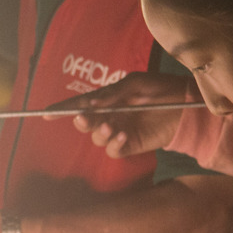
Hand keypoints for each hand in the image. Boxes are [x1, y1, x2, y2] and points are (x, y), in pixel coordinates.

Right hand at [68, 72, 197, 158]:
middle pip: (85, 122)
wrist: (187, 106)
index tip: (46, 114)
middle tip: (84, 118)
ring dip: (100, 132)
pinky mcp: (129, 145)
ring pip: (97, 137)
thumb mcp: (135, 83)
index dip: (62, 109)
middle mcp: (109, 115)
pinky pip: (113, 149)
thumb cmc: (160, 89)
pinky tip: (123, 135)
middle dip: (82, 121)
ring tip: (111, 126)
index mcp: (107, 98)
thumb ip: (113, 92)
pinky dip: (114, 144)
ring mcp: (118, 131)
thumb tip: (90, 102)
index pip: (80, 104)